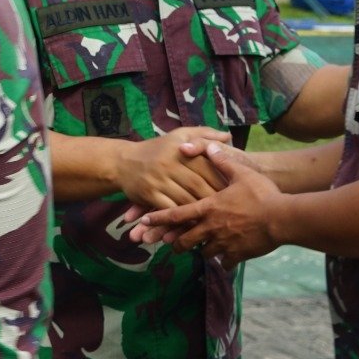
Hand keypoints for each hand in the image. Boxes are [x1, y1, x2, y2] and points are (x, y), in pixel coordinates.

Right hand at [116, 127, 232, 211]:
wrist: (123, 162)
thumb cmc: (157, 148)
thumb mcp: (179, 134)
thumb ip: (204, 134)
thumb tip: (228, 136)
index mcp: (181, 150)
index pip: (207, 167)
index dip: (221, 180)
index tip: (234, 192)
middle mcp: (170, 164)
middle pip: (198, 186)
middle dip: (214, 199)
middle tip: (229, 211)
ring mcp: (159, 180)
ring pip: (185, 199)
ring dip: (200, 212)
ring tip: (215, 220)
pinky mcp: (149, 194)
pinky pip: (169, 209)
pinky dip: (182, 218)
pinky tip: (192, 224)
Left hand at [127, 143, 283, 263]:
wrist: (283, 218)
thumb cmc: (262, 194)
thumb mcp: (241, 172)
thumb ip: (222, 160)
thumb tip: (209, 144)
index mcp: (209, 208)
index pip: (177, 214)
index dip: (159, 218)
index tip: (144, 221)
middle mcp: (212, 227)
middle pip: (184, 240)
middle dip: (175, 242)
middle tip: (169, 243)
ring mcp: (224, 243)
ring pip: (203, 252)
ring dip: (200, 251)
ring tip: (199, 249)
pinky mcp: (238, 255)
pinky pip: (226, 262)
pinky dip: (224, 261)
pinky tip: (226, 260)